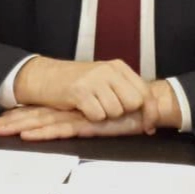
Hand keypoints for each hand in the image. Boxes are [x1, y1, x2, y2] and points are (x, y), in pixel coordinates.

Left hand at [0, 105, 148, 140]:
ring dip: (20, 126)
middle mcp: (72, 111)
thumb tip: (73, 123)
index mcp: (73, 108)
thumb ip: (91, 118)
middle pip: (37, 115)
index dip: (23, 113)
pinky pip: (62, 129)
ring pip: (44, 122)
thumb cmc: (129, 109)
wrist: (149, 104)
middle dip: (14, 120)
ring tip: (0, 130)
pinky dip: (43, 132)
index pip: (43, 110)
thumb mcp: (105, 115)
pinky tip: (28, 136)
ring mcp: (78, 117)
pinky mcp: (88, 124)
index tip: (4, 118)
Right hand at [13, 57, 158, 129]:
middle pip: (134, 103)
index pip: (145, 91)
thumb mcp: (103, 79)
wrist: (44, 76)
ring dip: (105, 116)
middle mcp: (108, 70)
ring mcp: (94, 80)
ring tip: (92, 107)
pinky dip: (91, 118)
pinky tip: (82, 108)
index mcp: (118, 67)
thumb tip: (148, 115)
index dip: (150, 111)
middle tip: (109, 113)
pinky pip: (98, 116)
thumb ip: (124, 91)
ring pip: (116, 111)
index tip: (149, 126)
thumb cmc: (76, 82)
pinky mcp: (80, 92)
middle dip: (124, 114)